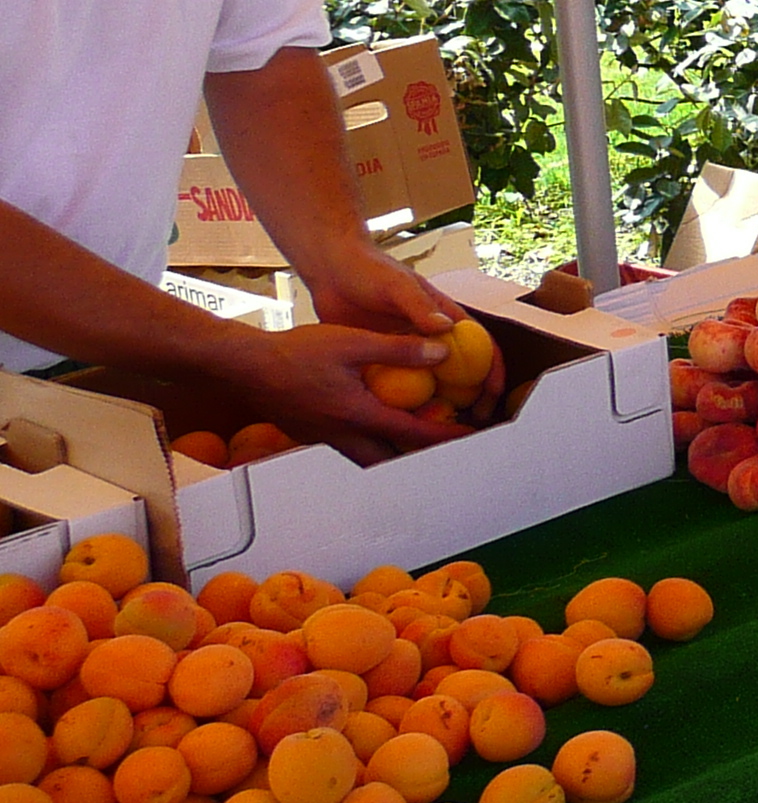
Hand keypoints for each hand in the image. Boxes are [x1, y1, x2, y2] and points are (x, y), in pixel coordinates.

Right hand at [225, 323, 464, 461]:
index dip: (446, 435)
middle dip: (418, 455)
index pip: (412, 434)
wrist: (242, 365)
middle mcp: (341, 435)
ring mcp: (322, 437)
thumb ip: (399, 349)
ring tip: (413, 437)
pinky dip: (367, 442)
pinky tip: (370, 422)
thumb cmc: (295, 351)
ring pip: (366, 457)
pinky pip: (347, 446)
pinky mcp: (308, 432)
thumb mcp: (352, 343)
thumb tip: (441, 351)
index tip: (470, 436)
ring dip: (391, 451)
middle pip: (390, 459)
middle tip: (443, 442)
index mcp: (358, 415)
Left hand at [291, 240, 503, 443]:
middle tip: (468, 425)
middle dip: (470, 400)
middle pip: (460, 373)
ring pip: (430, 384)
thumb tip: (446, 329)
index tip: (491, 397)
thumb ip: (419, 307)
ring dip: (436, 407)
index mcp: (446, 318)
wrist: (330, 272)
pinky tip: (397, 424)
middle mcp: (431, 338)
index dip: (491, 372)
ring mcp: (407, 351)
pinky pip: (397, 387)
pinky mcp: (383, 360)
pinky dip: (402, 405)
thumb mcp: (396, 286)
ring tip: (436, 434)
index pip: (480, 347)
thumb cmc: (370, 271)